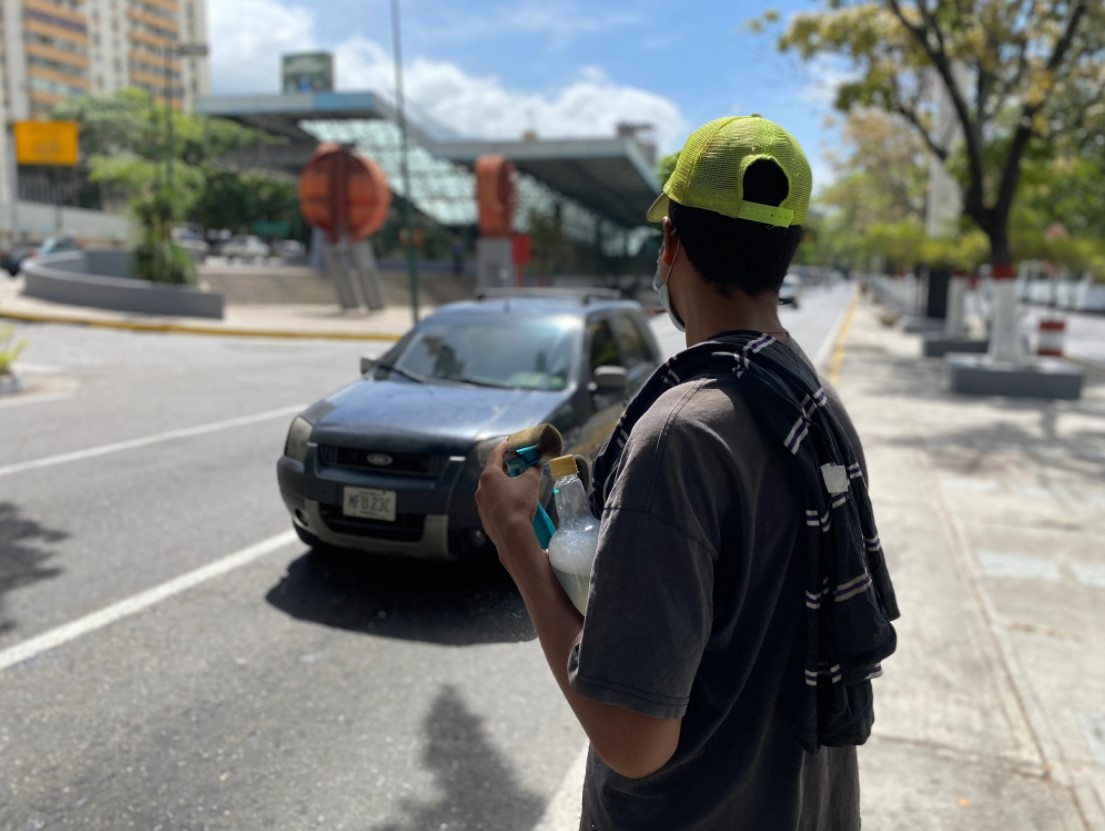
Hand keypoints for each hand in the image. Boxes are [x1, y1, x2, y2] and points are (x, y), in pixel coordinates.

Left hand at [476, 441, 540, 562]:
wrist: (512, 534)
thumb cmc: (519, 503)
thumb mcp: (530, 482)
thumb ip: (532, 470)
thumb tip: (535, 465)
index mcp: (489, 476)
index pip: (495, 455)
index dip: (503, 447)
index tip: (508, 442)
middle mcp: (481, 489)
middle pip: (491, 473)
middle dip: (503, 468)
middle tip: (514, 464)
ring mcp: (481, 505)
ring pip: (490, 490)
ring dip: (501, 485)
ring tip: (514, 485)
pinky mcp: (484, 518)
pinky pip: (492, 504)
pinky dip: (500, 500)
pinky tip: (510, 504)